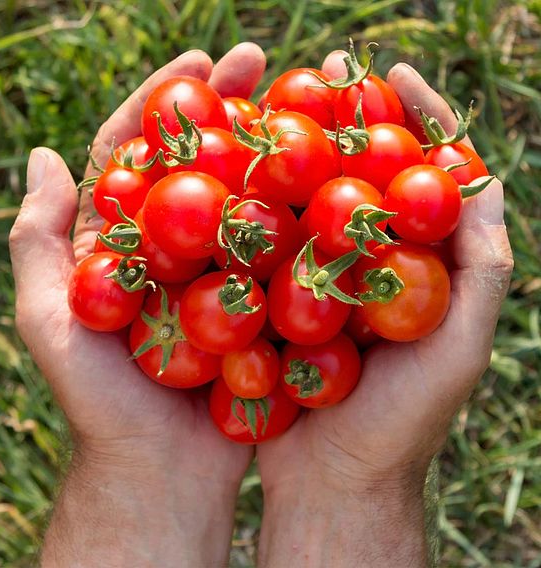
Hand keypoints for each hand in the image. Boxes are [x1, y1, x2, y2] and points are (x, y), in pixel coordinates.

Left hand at [9, 44, 264, 566]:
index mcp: (122, 244)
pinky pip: (274, 252)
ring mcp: (218, 274)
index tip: (200, 62)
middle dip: (226, 108)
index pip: (139, 155)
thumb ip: (41, 244)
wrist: (162, 474)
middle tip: (260, 61)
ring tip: (300, 104)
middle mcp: (173, 251)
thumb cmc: (103, 406)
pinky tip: (323, 183)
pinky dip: (295, 216)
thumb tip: (46, 156)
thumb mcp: (53, 323)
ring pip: (242, 200)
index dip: (165, 103)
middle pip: (198, 164)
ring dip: (267, 152)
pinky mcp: (254, 303)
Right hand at [257, 55, 513, 566]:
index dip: (417, 121)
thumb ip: (479, 269)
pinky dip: (259, 210)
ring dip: (299, 156)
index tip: (393, 75)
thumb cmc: (399, 425)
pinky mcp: (279, 305)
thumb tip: (483, 180)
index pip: (426, 178)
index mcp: (421, 268)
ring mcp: (322, 282)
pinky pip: (271, 246)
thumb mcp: (457, 350)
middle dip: (350, 122)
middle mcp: (372, 267)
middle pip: (365, 179)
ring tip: (278, 107)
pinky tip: (239, 177)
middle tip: (326, 73)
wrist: (331, 483)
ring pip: (312, 205)